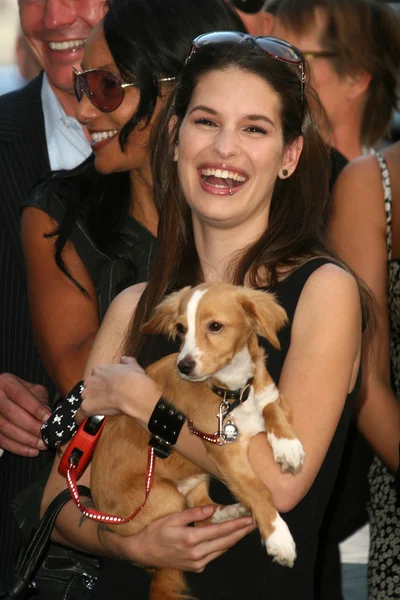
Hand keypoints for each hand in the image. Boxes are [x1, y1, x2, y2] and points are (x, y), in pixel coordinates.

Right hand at [0, 373, 50, 455]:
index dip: (36, 409)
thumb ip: (41, 400)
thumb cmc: (21, 392)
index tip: (49, 419)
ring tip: (41, 445)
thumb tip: (51, 417)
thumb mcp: (32, 390)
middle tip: (47, 436)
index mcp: (7, 383)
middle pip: (13, 415)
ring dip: (26, 440)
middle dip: (32, 428)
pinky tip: (31, 451)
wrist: (2, 394)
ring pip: (6, 429)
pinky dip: (17, 448)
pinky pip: (1, 440)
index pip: (22, 397)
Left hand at [77, 357, 159, 423]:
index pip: (95, 376)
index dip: (101, 383)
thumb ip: (127, 361)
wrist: (134, 392)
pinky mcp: (87, 407)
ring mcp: (88, 393)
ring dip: (90, 404)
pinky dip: (80, 417)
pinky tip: (81, 420)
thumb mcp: (132, 365)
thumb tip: (124, 359)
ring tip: (100, 410)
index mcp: (100, 369)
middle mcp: (91, 380)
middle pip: (88, 388)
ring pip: (85, 400)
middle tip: (106, 399)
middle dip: (95, 393)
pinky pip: (80, 414)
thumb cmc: (134, 379)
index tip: (107, 387)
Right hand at [103, 505, 255, 570]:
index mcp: (191, 539)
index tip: (249, 519)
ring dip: (234, 539)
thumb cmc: (155, 532)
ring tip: (244, 529)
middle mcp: (197, 554)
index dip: (237, 525)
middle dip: (241, 533)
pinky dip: (222, 545)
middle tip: (254, 523)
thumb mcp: (172, 518)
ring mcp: (197, 563)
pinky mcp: (196, 567)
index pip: (221, 531)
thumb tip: (212, 509)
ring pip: (221, 550)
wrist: (143, 552)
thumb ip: (193, 513)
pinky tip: (227, 538)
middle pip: (226, 542)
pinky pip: (214, 555)